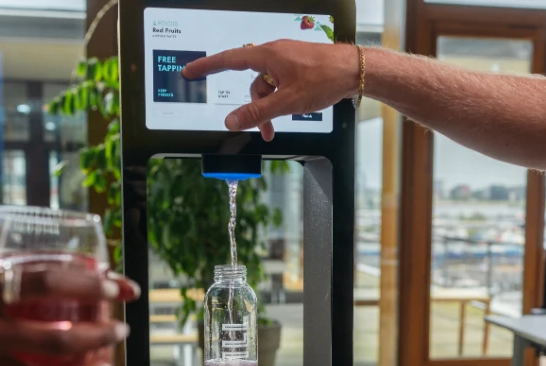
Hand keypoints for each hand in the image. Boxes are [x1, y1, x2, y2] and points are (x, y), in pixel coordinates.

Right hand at [183, 40, 360, 140]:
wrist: (355, 71)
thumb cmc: (325, 78)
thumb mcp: (287, 102)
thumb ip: (257, 113)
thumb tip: (231, 121)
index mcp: (267, 55)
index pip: (228, 59)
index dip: (206, 67)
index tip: (190, 72)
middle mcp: (274, 54)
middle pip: (251, 83)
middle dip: (253, 108)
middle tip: (260, 130)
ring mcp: (287, 61)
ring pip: (267, 87)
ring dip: (268, 109)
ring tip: (276, 128)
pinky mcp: (297, 68)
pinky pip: (279, 85)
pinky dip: (280, 101)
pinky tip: (291, 112)